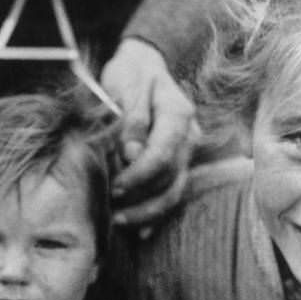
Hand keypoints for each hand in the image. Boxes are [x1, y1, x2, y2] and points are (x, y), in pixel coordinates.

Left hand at [100, 38, 200, 231]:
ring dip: (147, 212)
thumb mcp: (126, 88)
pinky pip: (172, 194)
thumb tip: (131, 154)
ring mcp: (187, 153)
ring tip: (118, 221)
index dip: (139, 175)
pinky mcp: (178, 164)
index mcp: (178, 114)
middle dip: (140, 199)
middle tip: (111, 211)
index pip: (163, 153)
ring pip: (174, 192)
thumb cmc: (131, 75)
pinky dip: (156, 215)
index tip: (115, 187)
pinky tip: (140, 233)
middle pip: (171, 178)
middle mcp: (190, 136)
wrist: (144, 66)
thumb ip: (130, 120)